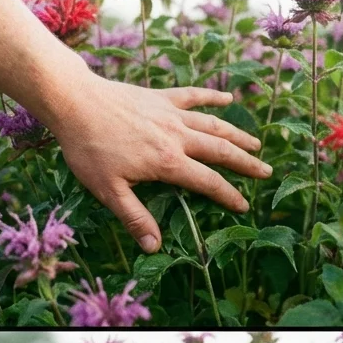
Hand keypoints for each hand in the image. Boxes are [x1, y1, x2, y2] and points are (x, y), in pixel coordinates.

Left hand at [49, 74, 272, 253]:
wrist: (75, 103)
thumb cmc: (88, 150)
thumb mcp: (108, 191)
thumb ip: (134, 217)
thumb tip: (154, 247)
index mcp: (167, 162)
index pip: (207, 182)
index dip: (227, 195)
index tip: (244, 205)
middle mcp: (177, 136)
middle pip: (220, 151)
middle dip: (245, 163)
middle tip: (266, 172)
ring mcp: (170, 114)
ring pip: (213, 124)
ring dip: (236, 134)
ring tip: (255, 144)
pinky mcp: (160, 97)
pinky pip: (192, 96)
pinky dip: (212, 96)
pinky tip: (228, 97)